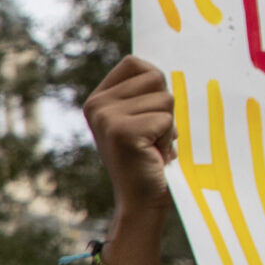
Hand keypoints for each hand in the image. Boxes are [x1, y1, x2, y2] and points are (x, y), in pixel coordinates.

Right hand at [84, 55, 175, 218]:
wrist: (140, 201)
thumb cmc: (147, 158)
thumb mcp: (138, 119)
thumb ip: (142, 93)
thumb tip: (160, 70)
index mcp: (97, 99)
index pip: (135, 63)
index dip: (154, 84)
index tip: (147, 114)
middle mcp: (97, 105)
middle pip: (155, 77)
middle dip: (164, 107)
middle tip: (152, 135)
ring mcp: (107, 118)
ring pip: (165, 99)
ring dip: (168, 125)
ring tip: (152, 147)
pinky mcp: (123, 132)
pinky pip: (167, 119)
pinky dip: (168, 139)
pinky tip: (153, 155)